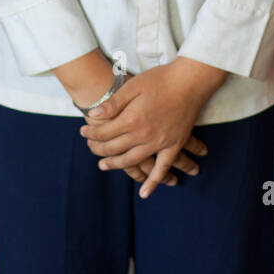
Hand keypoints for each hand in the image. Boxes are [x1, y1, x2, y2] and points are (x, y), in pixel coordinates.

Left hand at [71, 77, 200, 187]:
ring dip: (116, 165)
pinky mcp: (173, 145)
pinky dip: (153, 182)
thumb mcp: (133, 86)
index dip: (90, 133)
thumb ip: (113, 103)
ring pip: (132, 161)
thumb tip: (93, 115)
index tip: (83, 131)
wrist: (190, 81)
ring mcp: (159, 143)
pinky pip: (162, 168)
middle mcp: (143, 135)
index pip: (104, 133)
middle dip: (98, 149)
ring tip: (104, 166)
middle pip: (114, 148)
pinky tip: (144, 193)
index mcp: (131, 119)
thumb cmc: (161, 80)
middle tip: (90, 147)